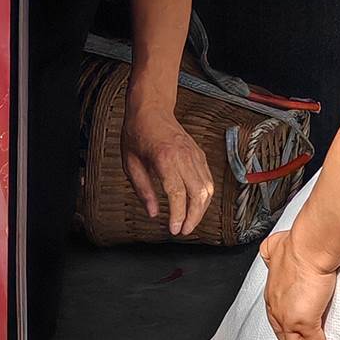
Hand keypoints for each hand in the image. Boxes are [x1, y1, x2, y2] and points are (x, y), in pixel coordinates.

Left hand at [122, 105, 215, 236]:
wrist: (151, 109)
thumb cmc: (137, 134)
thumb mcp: (130, 164)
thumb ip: (143, 190)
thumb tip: (153, 213)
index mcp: (165, 159)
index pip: (178, 193)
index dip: (178, 215)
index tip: (174, 229)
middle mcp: (184, 157)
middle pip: (199, 193)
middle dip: (194, 217)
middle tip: (184, 230)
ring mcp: (195, 155)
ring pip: (208, 188)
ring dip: (201, 208)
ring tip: (190, 221)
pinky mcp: (199, 155)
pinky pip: (208, 179)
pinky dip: (204, 195)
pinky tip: (196, 204)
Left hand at [261, 227, 339, 339]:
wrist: (309, 247)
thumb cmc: (298, 245)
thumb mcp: (275, 249)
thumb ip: (271, 255)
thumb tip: (270, 253)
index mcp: (272, 298)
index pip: (279, 324)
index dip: (292, 333)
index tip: (306, 336)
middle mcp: (277, 313)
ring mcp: (289, 320)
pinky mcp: (305, 322)